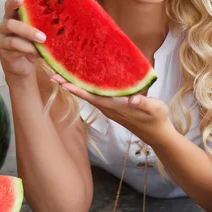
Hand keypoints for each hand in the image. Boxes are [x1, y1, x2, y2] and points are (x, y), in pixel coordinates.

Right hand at [0, 0, 46, 81]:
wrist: (23, 66)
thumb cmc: (32, 44)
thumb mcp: (36, 32)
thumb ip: (39, 24)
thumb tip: (58, 18)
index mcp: (11, 16)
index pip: (9, 6)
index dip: (14, 1)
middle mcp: (3, 26)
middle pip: (10, 24)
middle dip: (27, 30)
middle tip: (43, 37)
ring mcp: (0, 39)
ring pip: (13, 40)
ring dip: (29, 43)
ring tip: (43, 44)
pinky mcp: (1, 51)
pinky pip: (15, 50)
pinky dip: (29, 51)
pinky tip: (39, 54)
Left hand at [50, 75, 171, 144]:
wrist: (158, 135)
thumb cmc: (157, 119)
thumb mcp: (154, 108)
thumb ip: (143, 103)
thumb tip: (133, 98)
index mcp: (116, 106)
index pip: (93, 97)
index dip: (78, 90)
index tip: (63, 84)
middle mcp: (109, 108)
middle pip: (86, 95)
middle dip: (70, 86)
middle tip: (53, 76)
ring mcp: (110, 109)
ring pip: (89, 96)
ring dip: (76, 87)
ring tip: (63, 76)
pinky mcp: (113, 108)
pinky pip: (96, 97)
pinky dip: (86, 89)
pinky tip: (83, 81)